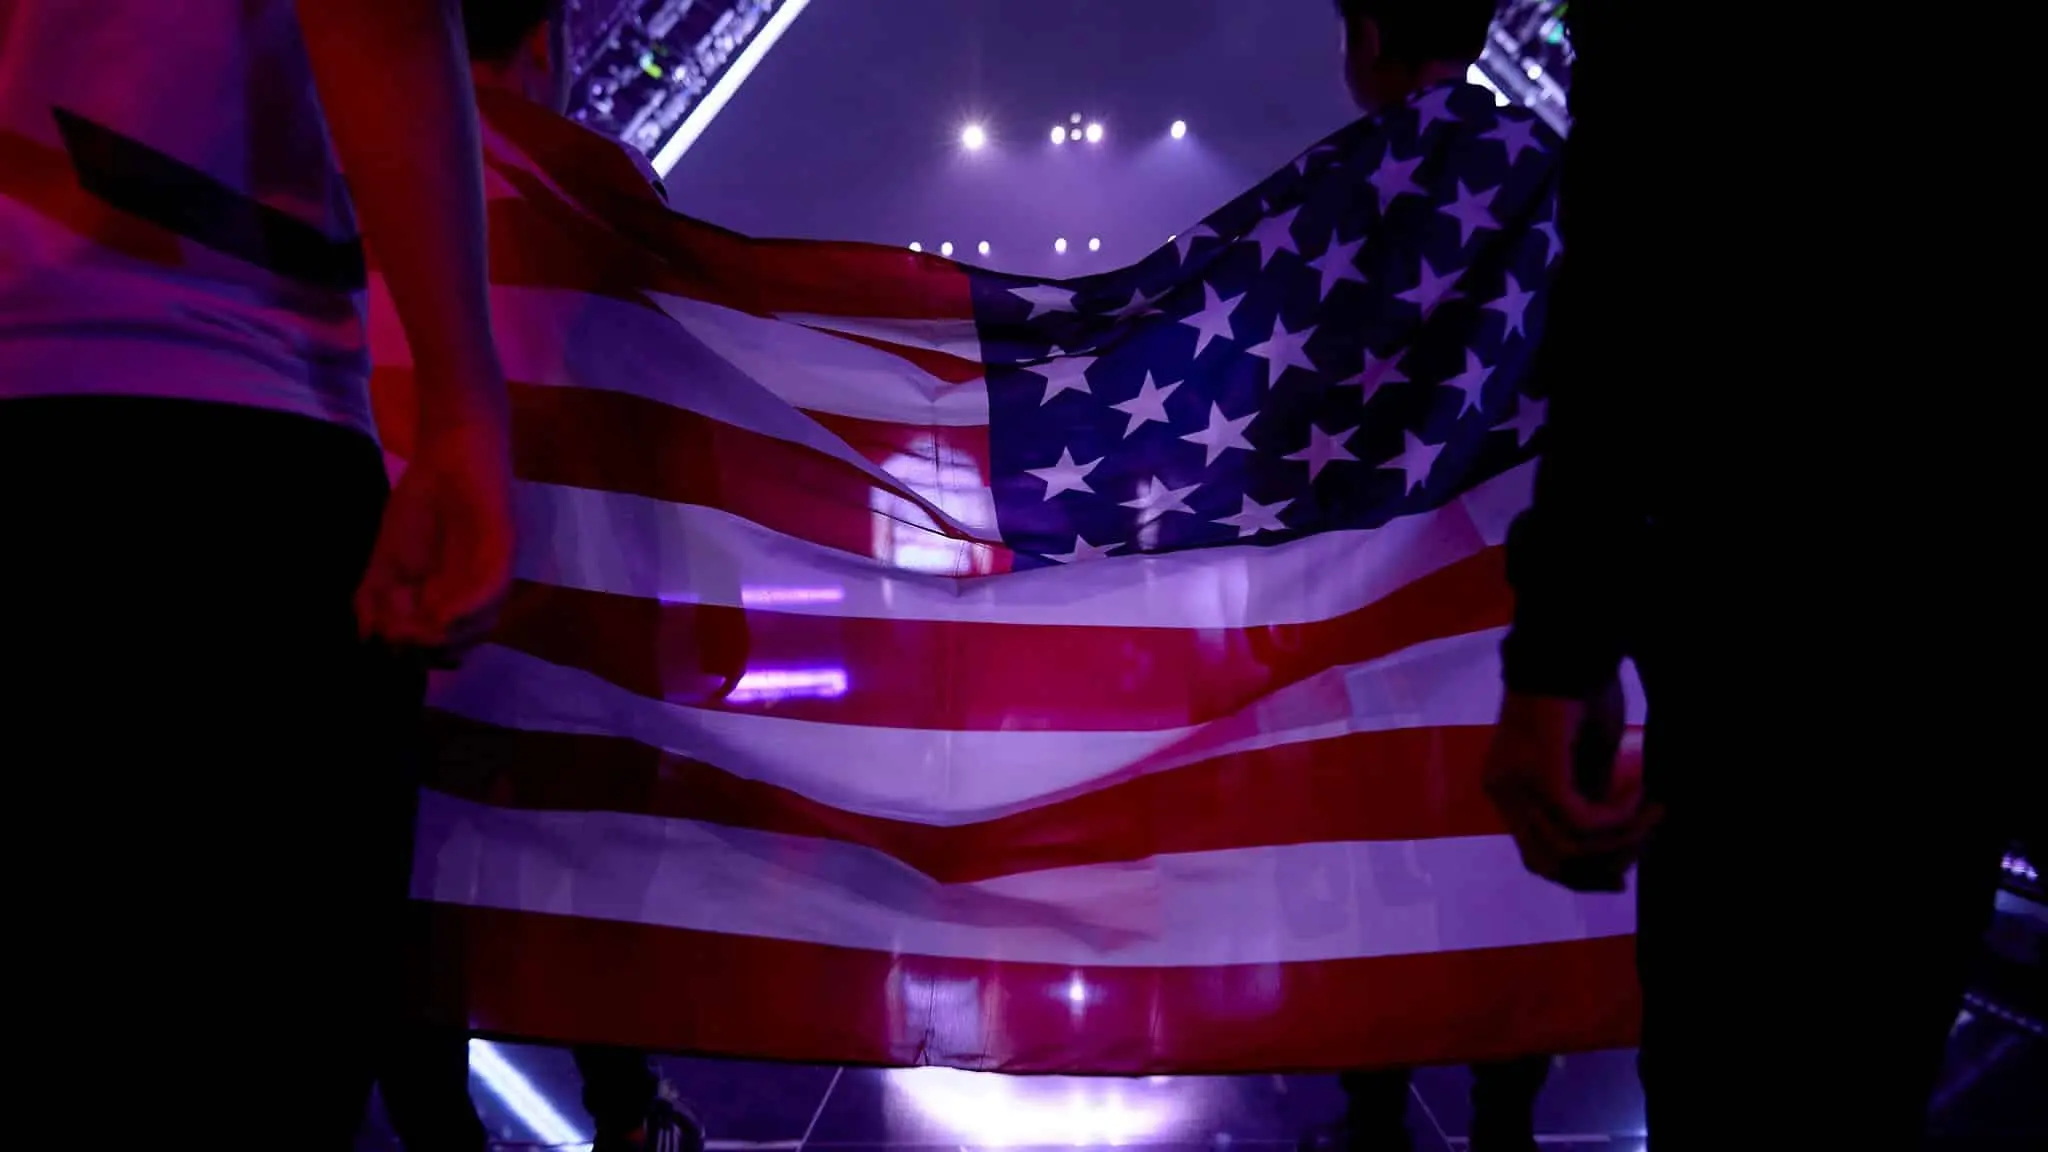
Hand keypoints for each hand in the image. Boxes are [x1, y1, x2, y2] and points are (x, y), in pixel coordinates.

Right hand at [354, 417, 515, 665]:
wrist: (447, 454)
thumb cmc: (420, 505)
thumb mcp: (384, 559)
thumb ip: (373, 597)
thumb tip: (366, 637)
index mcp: (452, 602)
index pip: (437, 647)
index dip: (407, 649)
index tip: (379, 632)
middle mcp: (478, 598)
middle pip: (457, 646)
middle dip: (420, 647)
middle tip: (392, 631)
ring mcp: (494, 580)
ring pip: (477, 629)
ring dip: (438, 636)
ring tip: (407, 626)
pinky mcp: (505, 556)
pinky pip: (491, 594)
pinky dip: (465, 612)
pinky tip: (438, 616)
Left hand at [1482, 687, 1659, 890]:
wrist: (1572, 647)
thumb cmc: (1582, 693)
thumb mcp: (1588, 761)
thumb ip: (1590, 803)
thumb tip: (1612, 854)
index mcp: (1506, 790)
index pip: (1535, 857)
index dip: (1580, 875)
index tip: (1621, 876)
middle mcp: (1501, 791)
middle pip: (1548, 861)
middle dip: (1601, 866)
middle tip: (1644, 848)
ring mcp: (1514, 783)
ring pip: (1569, 845)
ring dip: (1620, 837)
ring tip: (1652, 813)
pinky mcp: (1537, 773)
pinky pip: (1581, 819)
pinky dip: (1618, 816)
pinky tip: (1642, 795)